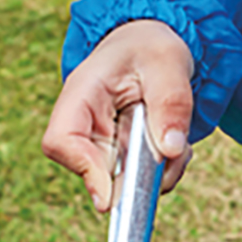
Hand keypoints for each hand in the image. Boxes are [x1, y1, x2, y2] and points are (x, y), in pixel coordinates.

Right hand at [42, 21, 196, 211]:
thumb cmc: (150, 48)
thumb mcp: (168, 62)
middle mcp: (83, 124)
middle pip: (93, 170)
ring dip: (157, 174)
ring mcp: (100, 144)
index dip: (83, 169)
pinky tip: (175, 145)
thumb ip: (171, 102)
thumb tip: (171, 149)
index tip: (110, 194)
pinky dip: (163, 171)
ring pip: (120, 182)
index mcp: (81, 93)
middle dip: (136, 177)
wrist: (148, 48)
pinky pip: (137, 179)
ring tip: (181, 146)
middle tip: (175, 158)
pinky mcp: (117, 156)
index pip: (61, 140)